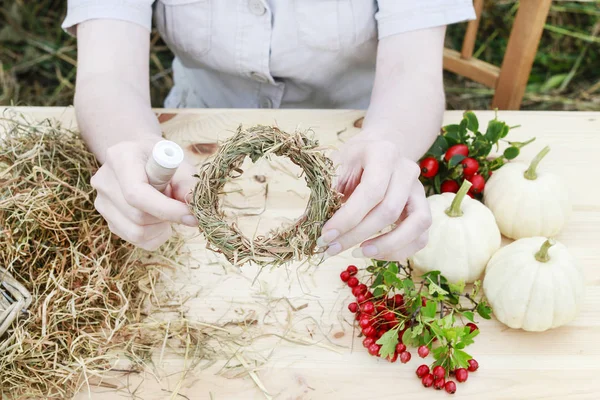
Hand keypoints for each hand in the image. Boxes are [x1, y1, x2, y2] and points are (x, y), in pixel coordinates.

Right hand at [91, 139, 197, 249]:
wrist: (141, 158)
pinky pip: (136, 240)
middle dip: (167, 217)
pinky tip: (161, 220)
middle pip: (137, 216)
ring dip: (161, 227)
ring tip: (169, 210)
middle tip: (182, 207)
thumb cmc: (163, 159)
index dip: (166, 209)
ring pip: (136, 232)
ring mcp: (102, 202)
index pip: (136, 194)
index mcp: (121, 158)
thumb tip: (193, 205)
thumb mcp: (179, 162)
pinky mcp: (107, 220)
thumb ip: (187, 183)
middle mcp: (104, 181)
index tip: (191, 215)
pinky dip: (156, 236)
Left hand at [318, 134, 431, 260]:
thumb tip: (309, 227)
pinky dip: (398, 251)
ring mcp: (420, 190)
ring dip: (386, 246)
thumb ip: (327, 191)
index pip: (371, 191)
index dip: (348, 218)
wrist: (378, 150)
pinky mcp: (423, 208)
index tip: (326, 235)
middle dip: (357, 234)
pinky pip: (420, 237)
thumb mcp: (336, 165)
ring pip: (416, 226)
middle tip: (331, 248)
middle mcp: (407, 170)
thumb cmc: (352, 161)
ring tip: (357, 252)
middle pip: (389, 211)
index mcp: (384, 153)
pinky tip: (373, 252)